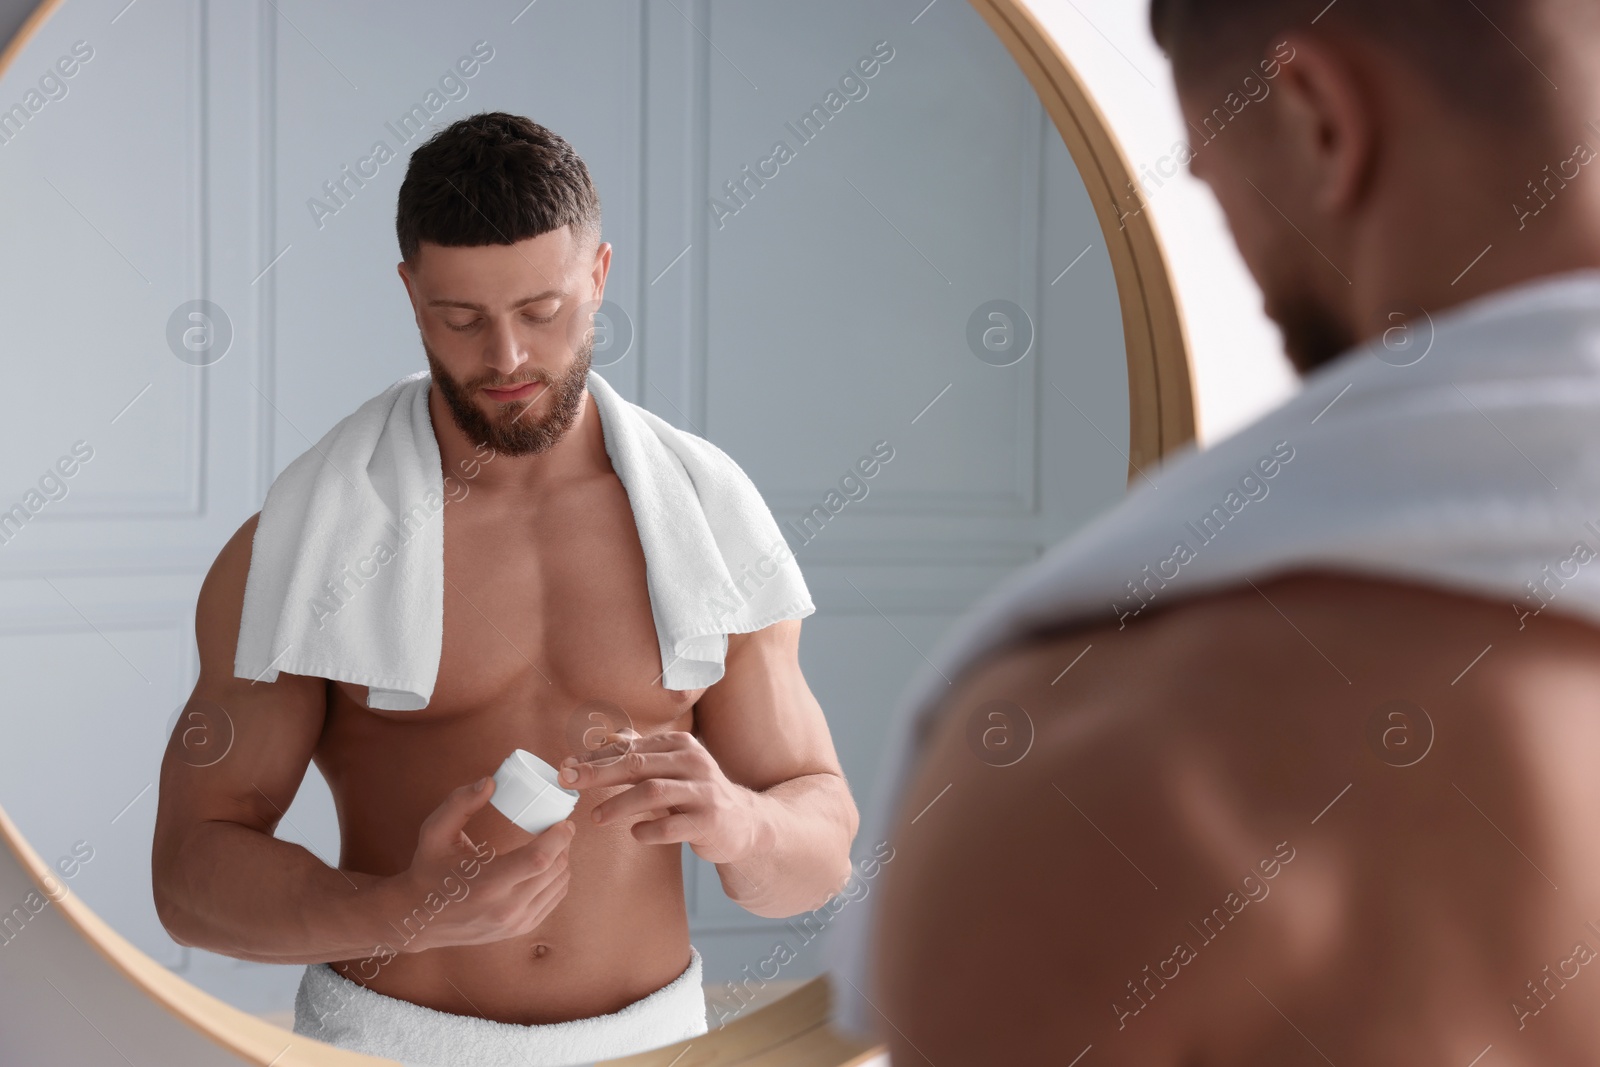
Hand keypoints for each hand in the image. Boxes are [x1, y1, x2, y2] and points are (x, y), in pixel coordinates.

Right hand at [386, 776, 575, 951]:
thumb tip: (490, 782)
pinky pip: (554, 899)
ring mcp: (515, 923)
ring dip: (563, 859)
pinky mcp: (521, 929)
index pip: (538, 859)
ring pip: (559, 885)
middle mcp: (506, 908)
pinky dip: (557, 878)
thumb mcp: (435, 832)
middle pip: (554, 870)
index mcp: (487, 883)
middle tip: (560, 825)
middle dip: (563, 843)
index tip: (563, 820)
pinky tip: (549, 863)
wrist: (419, 918)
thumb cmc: (429, 870)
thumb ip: (460, 803)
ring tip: (554, 842)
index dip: (558, 837)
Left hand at [558, 731, 768, 865]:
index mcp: (680, 746)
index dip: (595, 758)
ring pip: (653, 792)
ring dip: (619, 804)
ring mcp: (703, 791)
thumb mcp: (673, 768)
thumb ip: (642, 753)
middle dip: (599, 773)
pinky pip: (671, 825)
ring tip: (596, 817)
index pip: (630, 748)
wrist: (744, 824)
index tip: (566, 767)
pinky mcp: (710, 820)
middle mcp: (693, 762)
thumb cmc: (698, 794)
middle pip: (638, 764)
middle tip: (569, 783)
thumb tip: (606, 738)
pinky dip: (648, 830)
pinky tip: (635, 834)